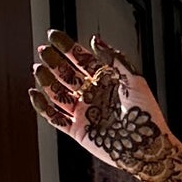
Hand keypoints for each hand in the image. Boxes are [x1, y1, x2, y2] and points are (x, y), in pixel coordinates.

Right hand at [30, 31, 181, 181]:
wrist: (146, 146)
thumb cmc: (146, 115)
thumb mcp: (135, 81)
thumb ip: (115, 60)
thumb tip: (95, 41)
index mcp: (107, 82)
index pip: (82, 60)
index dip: (68, 48)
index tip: (54, 36)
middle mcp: (93, 95)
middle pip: (68, 75)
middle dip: (54, 62)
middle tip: (43, 49)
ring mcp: (84, 112)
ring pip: (59, 94)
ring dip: (47, 80)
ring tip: (38, 68)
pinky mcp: (78, 130)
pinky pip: (55, 117)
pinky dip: (42, 106)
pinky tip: (35, 93)